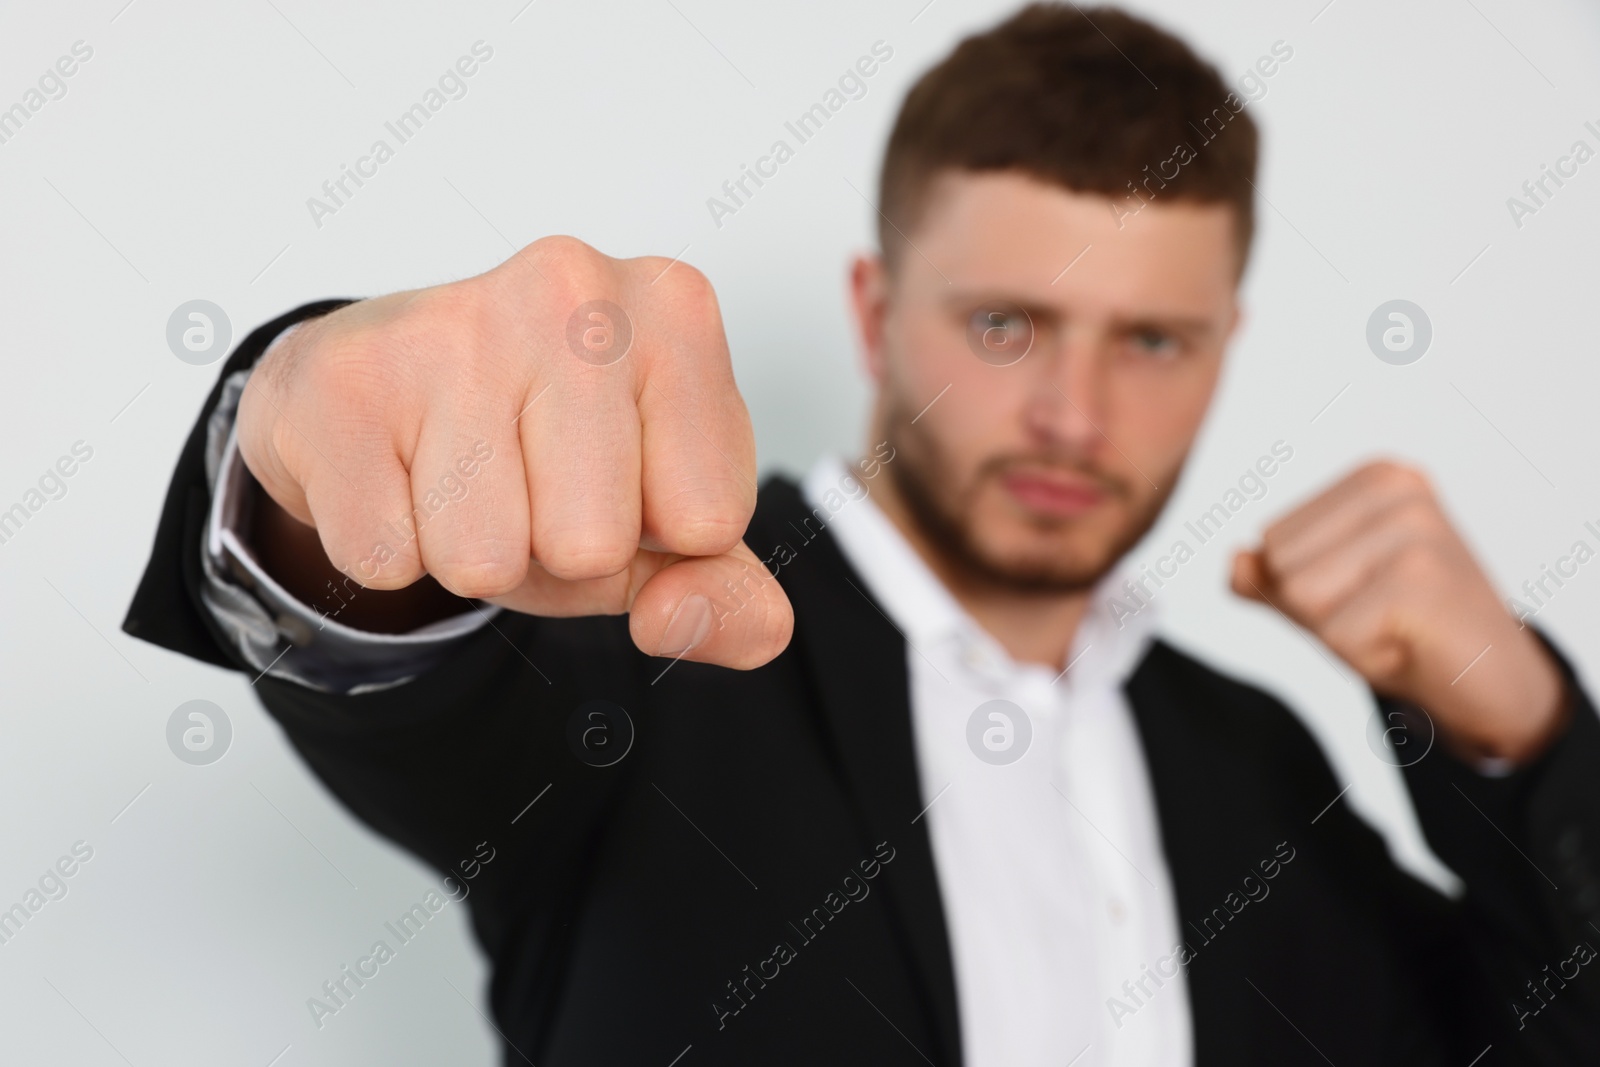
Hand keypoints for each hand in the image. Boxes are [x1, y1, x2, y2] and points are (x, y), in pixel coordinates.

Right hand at [236, 236, 792, 668]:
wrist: (375, 388)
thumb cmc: (537, 447)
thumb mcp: (662, 523)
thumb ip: (724, 593)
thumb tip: (680, 619)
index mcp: (677, 315)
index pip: (708, 521)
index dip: (657, 538)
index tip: (619, 482)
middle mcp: (574, 292)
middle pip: (593, 545)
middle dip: (557, 553)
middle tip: (527, 485)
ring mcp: (454, 324)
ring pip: (484, 562)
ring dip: (472, 556)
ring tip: (463, 478)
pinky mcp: (345, 379)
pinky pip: (388, 560)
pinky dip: (391, 550)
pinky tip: (396, 473)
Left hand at [1231, 461, 1567, 764]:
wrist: (1493, 682)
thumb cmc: (1409, 630)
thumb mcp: (1327, 598)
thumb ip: (1271, 579)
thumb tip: (1234, 560)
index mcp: (1374, 478)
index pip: (1272, 541)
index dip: (1306, 589)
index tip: (1369, 595)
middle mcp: (1396, 487)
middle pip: (1281, 565)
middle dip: (1318, 611)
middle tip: (1383, 616)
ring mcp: (1413, 528)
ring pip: (1299, 595)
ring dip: (1340, 632)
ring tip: (1395, 626)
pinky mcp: (1420, 577)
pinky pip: (1333, 633)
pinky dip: (1364, 656)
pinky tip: (1412, 644)